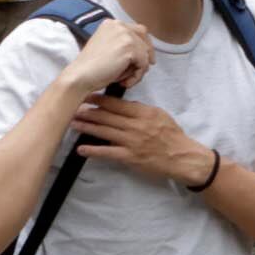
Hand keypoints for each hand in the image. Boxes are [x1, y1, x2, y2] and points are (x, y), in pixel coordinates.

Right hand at [58, 17, 151, 102]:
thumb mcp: (108, 48)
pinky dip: (137, 76)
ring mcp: (125, 35)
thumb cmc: (91, 68)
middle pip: (145, 38)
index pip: (138, 30)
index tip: (145, 59)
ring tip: (125, 80)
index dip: (144, 45)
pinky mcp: (129, 48)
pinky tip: (124, 82)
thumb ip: (123, 45)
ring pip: (145, 54)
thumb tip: (146, 53)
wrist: (80, 76)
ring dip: (139, 70)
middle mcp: (119, 25)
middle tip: (142, 70)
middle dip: (146, 55)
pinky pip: (144, 64)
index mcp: (111, 24)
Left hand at [72, 93, 209, 185]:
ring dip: (86, 127)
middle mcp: (136, 126)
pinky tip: (81, 148)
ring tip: (73, 123)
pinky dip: (93, 150)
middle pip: (107, 116)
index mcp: (144, 113)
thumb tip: (124, 105)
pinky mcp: (130, 157)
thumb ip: (141, 110)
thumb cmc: (172, 136)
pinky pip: (108, 153)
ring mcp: (132, 142)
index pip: (117, 104)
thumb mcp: (160, 115)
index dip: (99, 100)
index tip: (86, 96)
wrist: (183, 157)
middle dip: (88, 111)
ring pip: (104, 132)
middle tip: (72, 108)